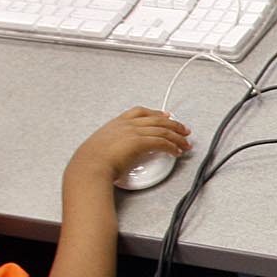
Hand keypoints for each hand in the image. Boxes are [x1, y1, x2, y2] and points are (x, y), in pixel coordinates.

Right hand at [66, 107, 190, 185]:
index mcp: (116, 123)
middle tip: (183, 130)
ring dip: (177, 137)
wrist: (90, 165)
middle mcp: (127, 124)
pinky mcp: (140, 142)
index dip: (155, 113)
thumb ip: (112, 145)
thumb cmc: (91, 161)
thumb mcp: (101, 147)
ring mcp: (134, 132)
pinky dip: (172, 147)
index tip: (165, 115)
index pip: (140, 112)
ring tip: (185, 143)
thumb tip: (117, 153)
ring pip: (163, 130)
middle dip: (173, 124)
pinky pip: (163, 142)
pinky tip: (177, 152)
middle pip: (157, 119)